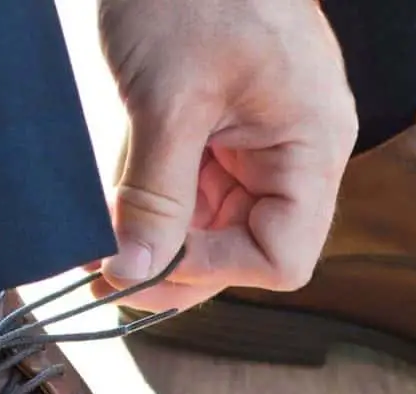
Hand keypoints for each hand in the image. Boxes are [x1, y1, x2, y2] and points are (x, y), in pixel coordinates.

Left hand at [95, 0, 356, 310]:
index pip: (281, 257)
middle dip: (177, 265)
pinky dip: (154, 210)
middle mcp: (294, 155)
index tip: (149, 265)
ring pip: (213, 230)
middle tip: (109, 272)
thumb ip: (155, 196)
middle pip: (244, 250)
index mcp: (312, 146)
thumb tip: (133, 271)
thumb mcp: (169, 99)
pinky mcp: (223, 135)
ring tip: (103, 243)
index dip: (215, 273)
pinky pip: (193, 195)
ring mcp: (258, 146)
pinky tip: (115, 211)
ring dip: (159, 242)